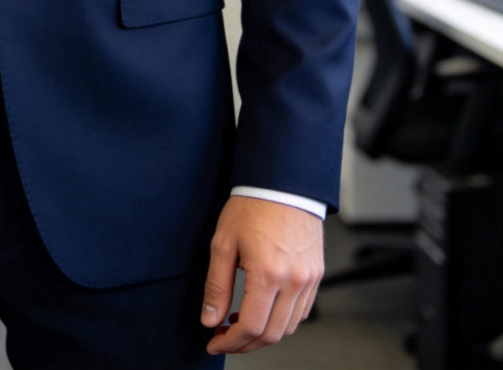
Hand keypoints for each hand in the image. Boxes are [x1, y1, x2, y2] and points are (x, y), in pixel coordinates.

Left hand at [200, 195, 322, 354]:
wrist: (282, 184)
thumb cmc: (252, 206)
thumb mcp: (223, 243)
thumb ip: (216, 286)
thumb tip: (210, 319)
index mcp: (268, 273)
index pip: (251, 326)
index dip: (230, 342)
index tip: (215, 342)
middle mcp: (294, 281)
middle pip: (271, 333)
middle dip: (245, 343)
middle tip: (224, 337)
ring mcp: (309, 279)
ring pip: (288, 327)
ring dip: (263, 334)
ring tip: (240, 323)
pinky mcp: (316, 275)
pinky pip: (301, 312)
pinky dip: (281, 320)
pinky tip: (263, 310)